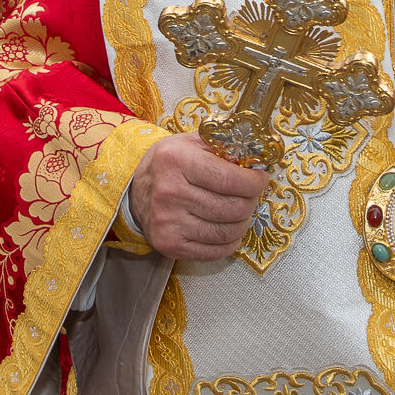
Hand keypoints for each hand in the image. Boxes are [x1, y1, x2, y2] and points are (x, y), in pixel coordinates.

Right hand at [128, 134, 269, 261]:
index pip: (230, 179)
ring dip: (243, 222)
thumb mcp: (190, 142)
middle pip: (233, 208)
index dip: (254, 182)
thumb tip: (257, 159)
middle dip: (251, 201)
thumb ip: (223, 145)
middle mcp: (170, 192)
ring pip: (227, 232)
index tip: (261, 179)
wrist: (134, 190)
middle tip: (251, 195)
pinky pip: (215, 251)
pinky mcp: (169, 245)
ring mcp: (168, 222)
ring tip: (240, 211)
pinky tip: (229, 229)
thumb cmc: (169, 164)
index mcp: (176, 160)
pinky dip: (230, 242)